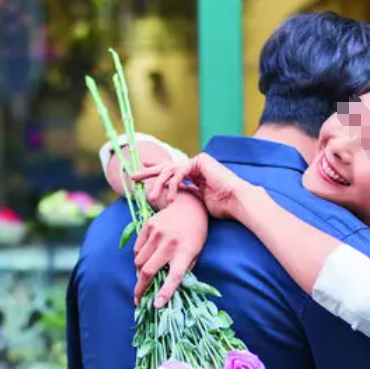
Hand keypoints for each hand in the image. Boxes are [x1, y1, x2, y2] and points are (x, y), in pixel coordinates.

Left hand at [132, 153, 248, 218]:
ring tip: (151, 197)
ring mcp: (198, 162)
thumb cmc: (221, 208)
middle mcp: (195, 166)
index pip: (170, 172)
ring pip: (171, 170)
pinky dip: (173, 185)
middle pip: (166, 167)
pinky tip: (169, 198)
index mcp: (194, 175)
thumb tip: (170, 207)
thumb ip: (183, 199)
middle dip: (148, 172)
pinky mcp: (201, 160)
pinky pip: (180, 172)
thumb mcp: (196, 203)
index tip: (140, 174)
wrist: (236, 203)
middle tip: (133, 176)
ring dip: (158, 184)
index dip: (155, 173)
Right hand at [133, 194, 207, 307]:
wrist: (189, 207)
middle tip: (138, 299)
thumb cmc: (194, 236)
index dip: (165, 292)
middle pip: (147, 271)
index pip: (174, 276)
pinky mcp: (148, 226)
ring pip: (139, 261)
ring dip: (139, 273)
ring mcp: (158, 233)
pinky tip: (145, 259)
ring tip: (144, 276)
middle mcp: (170, 243)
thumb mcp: (195, 253)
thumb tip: (165, 290)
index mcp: (186, 252)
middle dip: (140, 288)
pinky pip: (137, 249)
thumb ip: (182, 270)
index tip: (156, 306)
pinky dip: (138, 258)